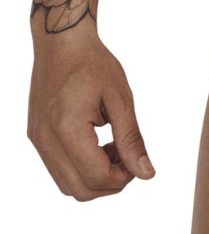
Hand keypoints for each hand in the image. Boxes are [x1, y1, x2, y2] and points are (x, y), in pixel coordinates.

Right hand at [28, 35, 154, 199]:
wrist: (62, 43)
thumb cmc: (93, 64)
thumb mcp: (121, 99)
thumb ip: (131, 140)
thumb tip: (146, 174)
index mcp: (67, 128)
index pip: (96, 177)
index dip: (123, 177)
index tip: (137, 159)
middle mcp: (46, 139)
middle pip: (80, 190)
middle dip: (110, 182)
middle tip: (127, 155)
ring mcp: (38, 140)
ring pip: (67, 185)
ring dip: (95, 178)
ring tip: (113, 148)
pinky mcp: (37, 137)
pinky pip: (58, 169)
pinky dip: (81, 168)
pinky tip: (98, 145)